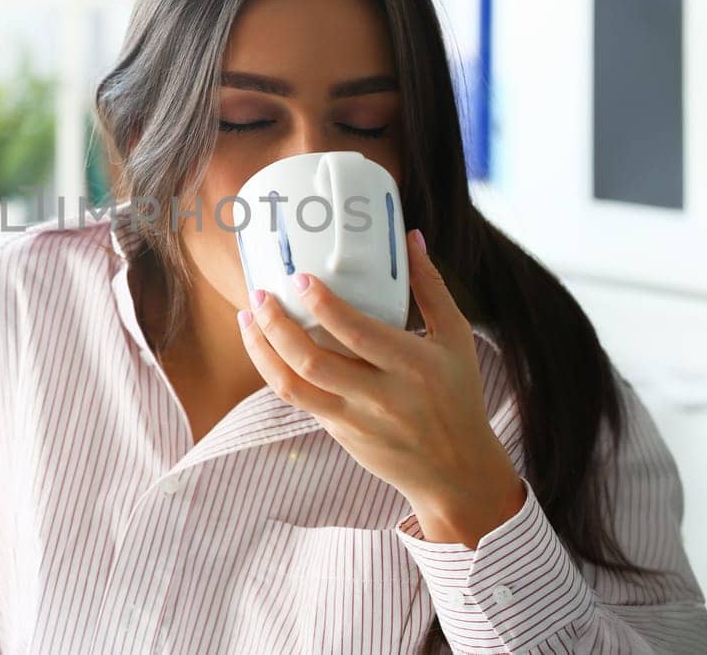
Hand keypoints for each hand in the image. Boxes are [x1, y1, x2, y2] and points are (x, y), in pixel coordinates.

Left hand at [237, 228, 525, 547]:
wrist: (456, 470)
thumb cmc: (458, 395)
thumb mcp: (456, 338)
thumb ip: (431, 287)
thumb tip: (411, 237)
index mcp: (413, 365)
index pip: (356, 332)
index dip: (322, 304)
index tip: (299, 278)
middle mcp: (381, 395)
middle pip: (312, 360)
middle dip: (276, 325)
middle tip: (259, 295)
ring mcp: (355, 418)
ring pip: (293, 385)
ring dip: (262, 350)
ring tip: (248, 319)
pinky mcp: (340, 433)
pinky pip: (298, 399)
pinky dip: (275, 371)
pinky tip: (265, 346)